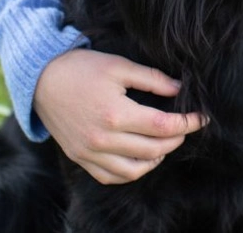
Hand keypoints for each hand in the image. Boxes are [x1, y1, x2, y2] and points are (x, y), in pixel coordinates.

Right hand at [33, 49, 206, 184]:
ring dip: (157, 158)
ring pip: (134, 169)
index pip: (163, 126)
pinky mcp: (80, 158)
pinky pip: (111, 177)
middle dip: (177, 139)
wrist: (41, 80)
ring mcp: (90, 153)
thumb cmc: (81, 69)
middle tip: (185, 126)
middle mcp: (102, 139)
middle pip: (153, 149)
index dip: (187, 123)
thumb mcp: (119, 66)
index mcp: (115, 114)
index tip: (201, 117)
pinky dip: (132, 171)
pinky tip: (142, 157)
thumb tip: (180, 89)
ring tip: (165, 142)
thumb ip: (152, 79)